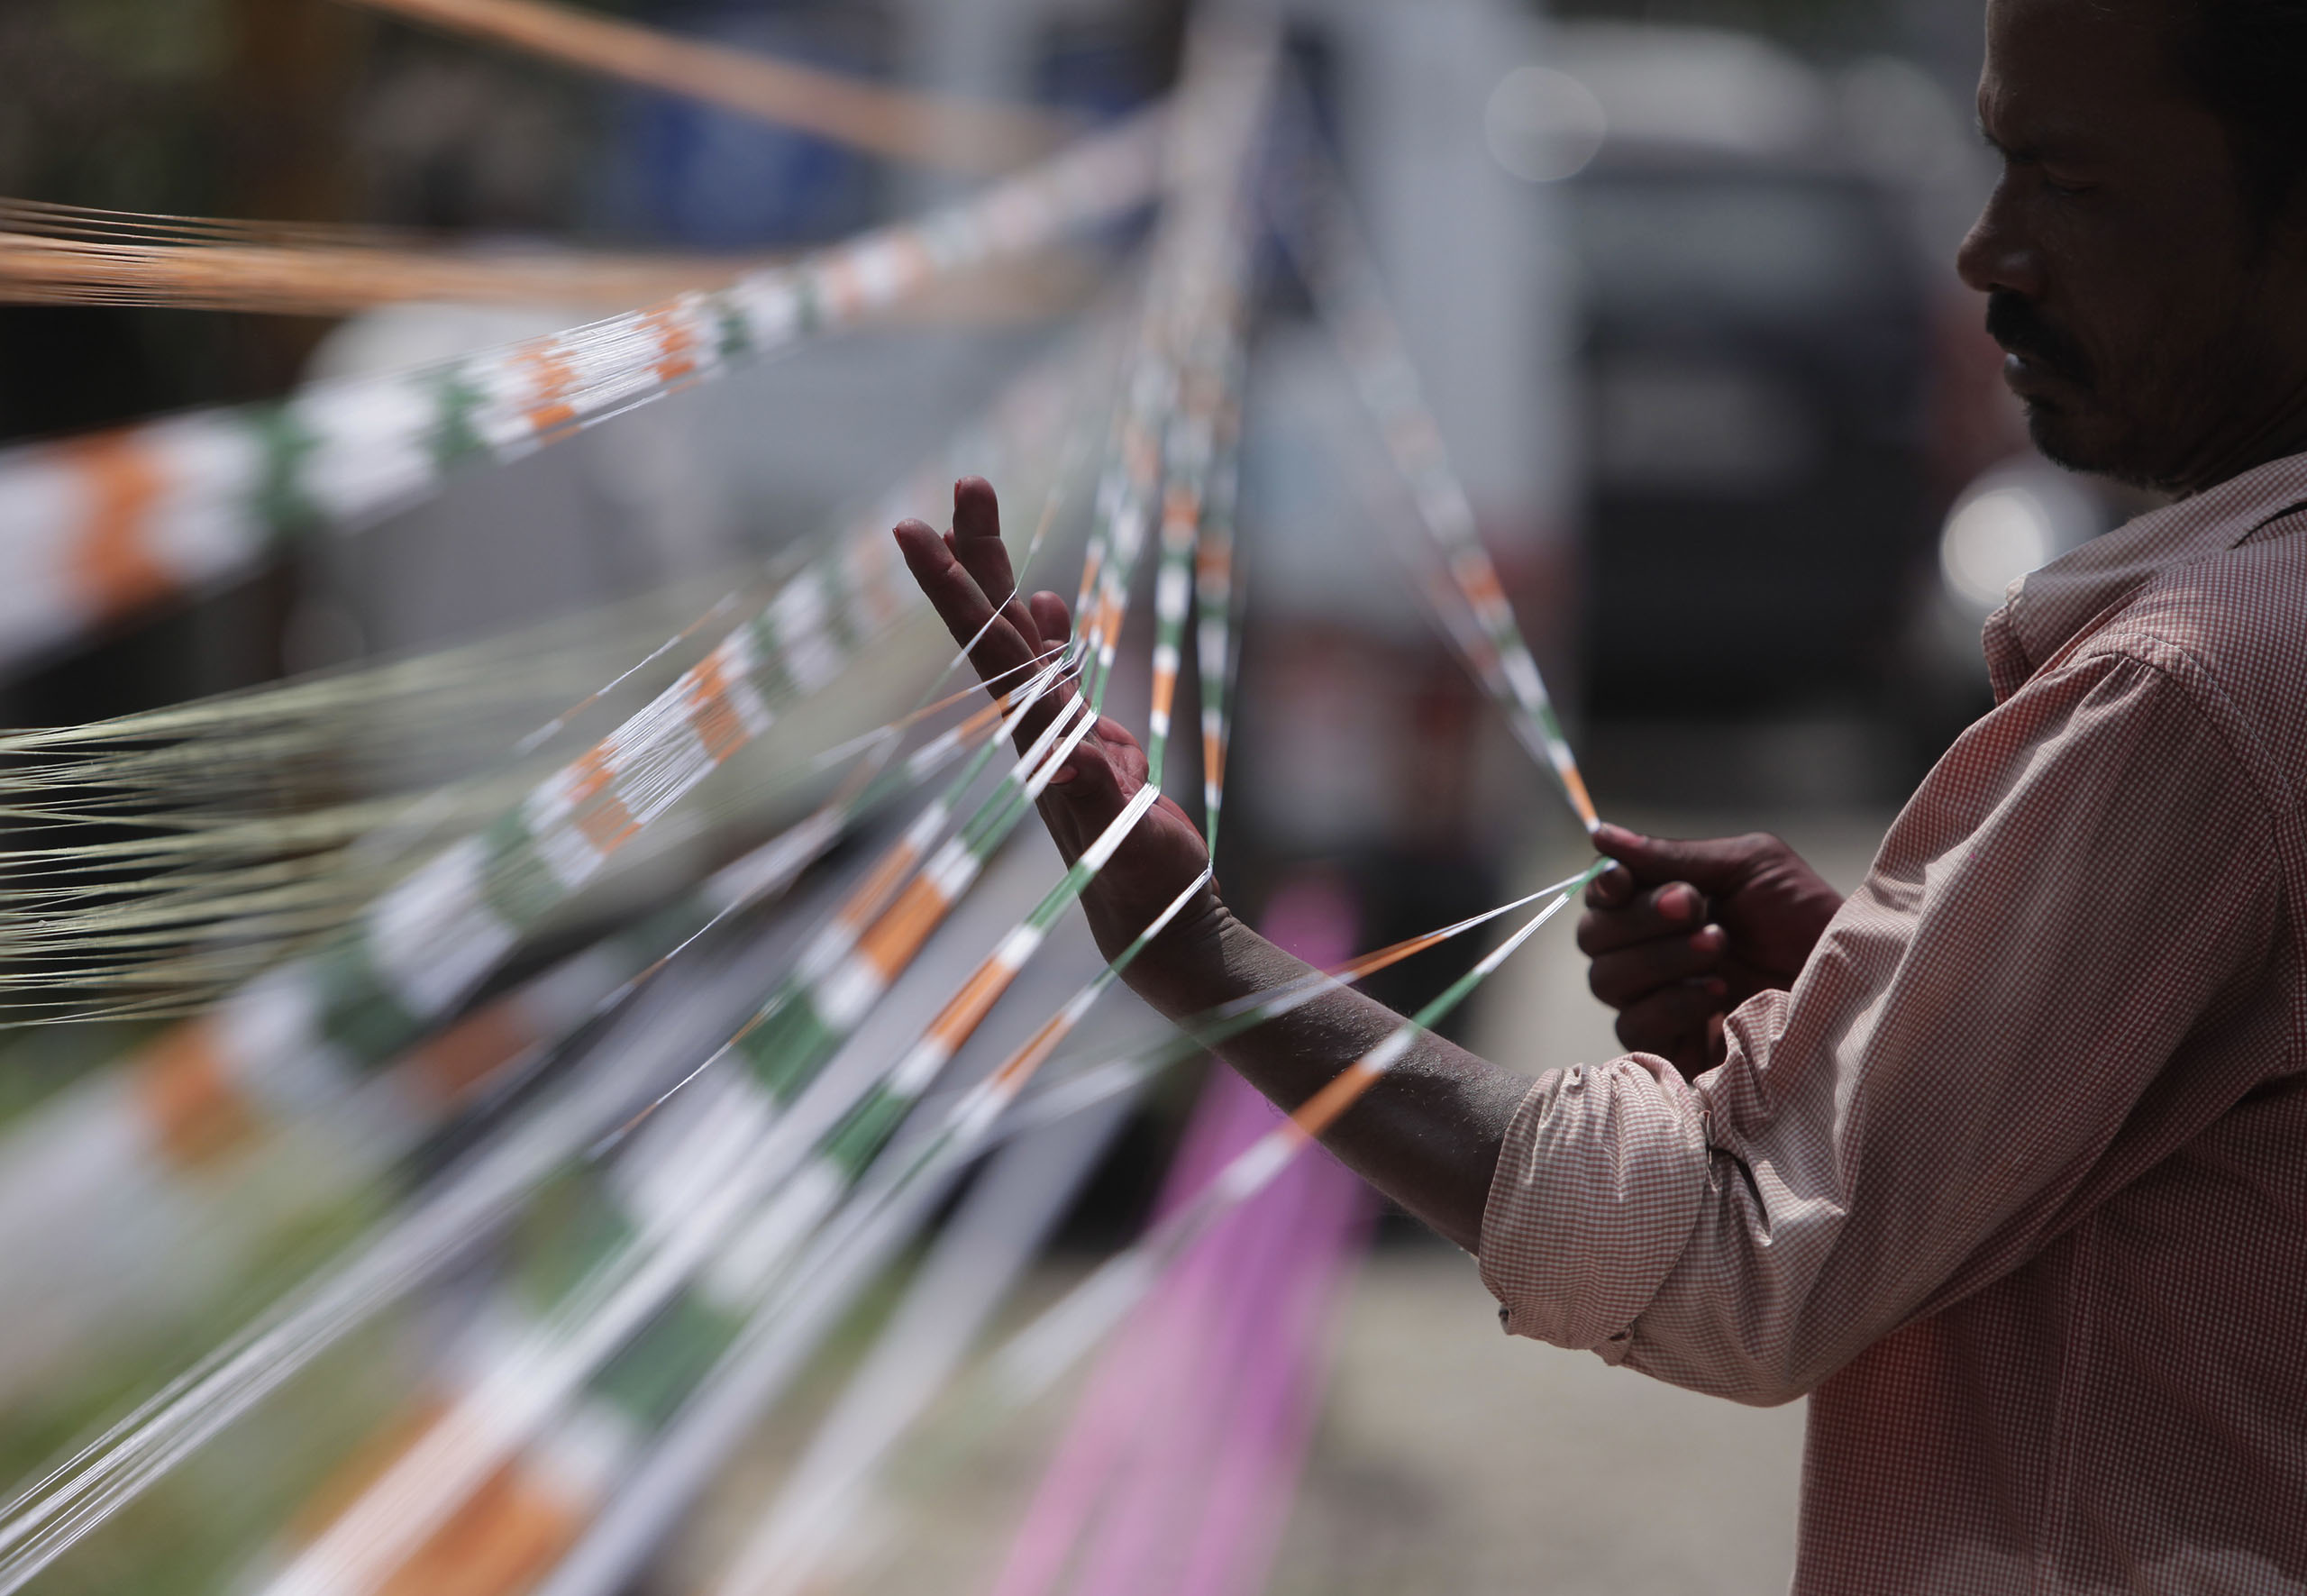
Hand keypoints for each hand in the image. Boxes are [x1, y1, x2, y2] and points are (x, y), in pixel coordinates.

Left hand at [891, 478, 1214, 960]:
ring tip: (977, 513)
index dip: (955, 586)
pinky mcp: (1086, 743)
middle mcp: (1039, 724)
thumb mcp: (1126, 842)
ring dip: (1003, 577)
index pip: (992, 645)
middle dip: (980, 551)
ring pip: (1023, 640)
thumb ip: (1102, 797)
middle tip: (967, 482)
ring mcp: (1060, 731)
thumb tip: (1080, 753)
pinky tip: (1047, 604)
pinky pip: (1060, 673)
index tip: (914, 530)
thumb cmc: (1144, 886)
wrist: (1153, 921)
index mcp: (1041, 735)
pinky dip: (1050, 634)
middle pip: (999, 623)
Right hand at [1576, 825, 1844, 1075]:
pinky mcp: (1673, 1049)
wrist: (1856, 976)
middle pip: (1593, 938)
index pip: (1600, 897)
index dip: (1603, 886)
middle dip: (1641, 918)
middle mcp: (1650, 953)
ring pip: (1607, 980)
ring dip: (1660, 957)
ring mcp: (1659, 1002)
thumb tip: (1599, 835)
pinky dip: (1670, 1003)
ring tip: (1719, 946)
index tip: (1626, 879)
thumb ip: (1673, 854)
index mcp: (1662, 906)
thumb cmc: (1806, 915)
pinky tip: (1717, 993)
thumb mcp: (1749, 865)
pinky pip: (1633, 1027)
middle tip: (1695, 907)